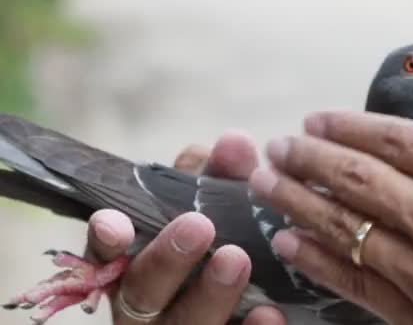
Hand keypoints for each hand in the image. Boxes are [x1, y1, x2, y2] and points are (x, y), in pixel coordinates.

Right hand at [85, 132, 284, 324]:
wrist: (244, 299)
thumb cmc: (218, 242)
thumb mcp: (214, 206)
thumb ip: (216, 177)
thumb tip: (235, 142)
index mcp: (135, 265)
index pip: (105, 255)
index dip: (105, 241)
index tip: (113, 221)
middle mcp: (148, 305)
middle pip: (144, 292)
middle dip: (166, 259)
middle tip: (197, 225)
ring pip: (185, 324)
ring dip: (209, 293)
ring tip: (237, 258)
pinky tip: (270, 314)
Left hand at [249, 5, 412, 323]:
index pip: (394, 139)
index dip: (346, 126)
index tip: (315, 121)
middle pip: (358, 181)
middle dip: (308, 161)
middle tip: (277, 148)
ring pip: (347, 231)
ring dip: (298, 204)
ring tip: (267, 184)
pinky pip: (360, 286)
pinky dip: (319, 264)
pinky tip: (290, 245)